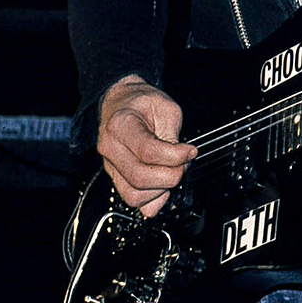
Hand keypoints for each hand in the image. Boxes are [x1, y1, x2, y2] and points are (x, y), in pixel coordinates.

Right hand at [96, 73, 196, 217]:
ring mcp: (110, 165)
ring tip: (173, 171)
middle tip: (184, 164)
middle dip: (172, 176)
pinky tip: (164, 185)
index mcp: (121, 125)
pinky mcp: (115, 178)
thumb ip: (173, 136)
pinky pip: (132, 199)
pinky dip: (152, 199)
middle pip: (140, 177)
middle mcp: (110, 148)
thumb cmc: (143, 103)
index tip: (191, 151)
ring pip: (134, 195)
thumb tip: (183, 161)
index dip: (176, 156)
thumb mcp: (166, 109)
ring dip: (162, 190)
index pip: (149, 151)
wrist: (122, 103)